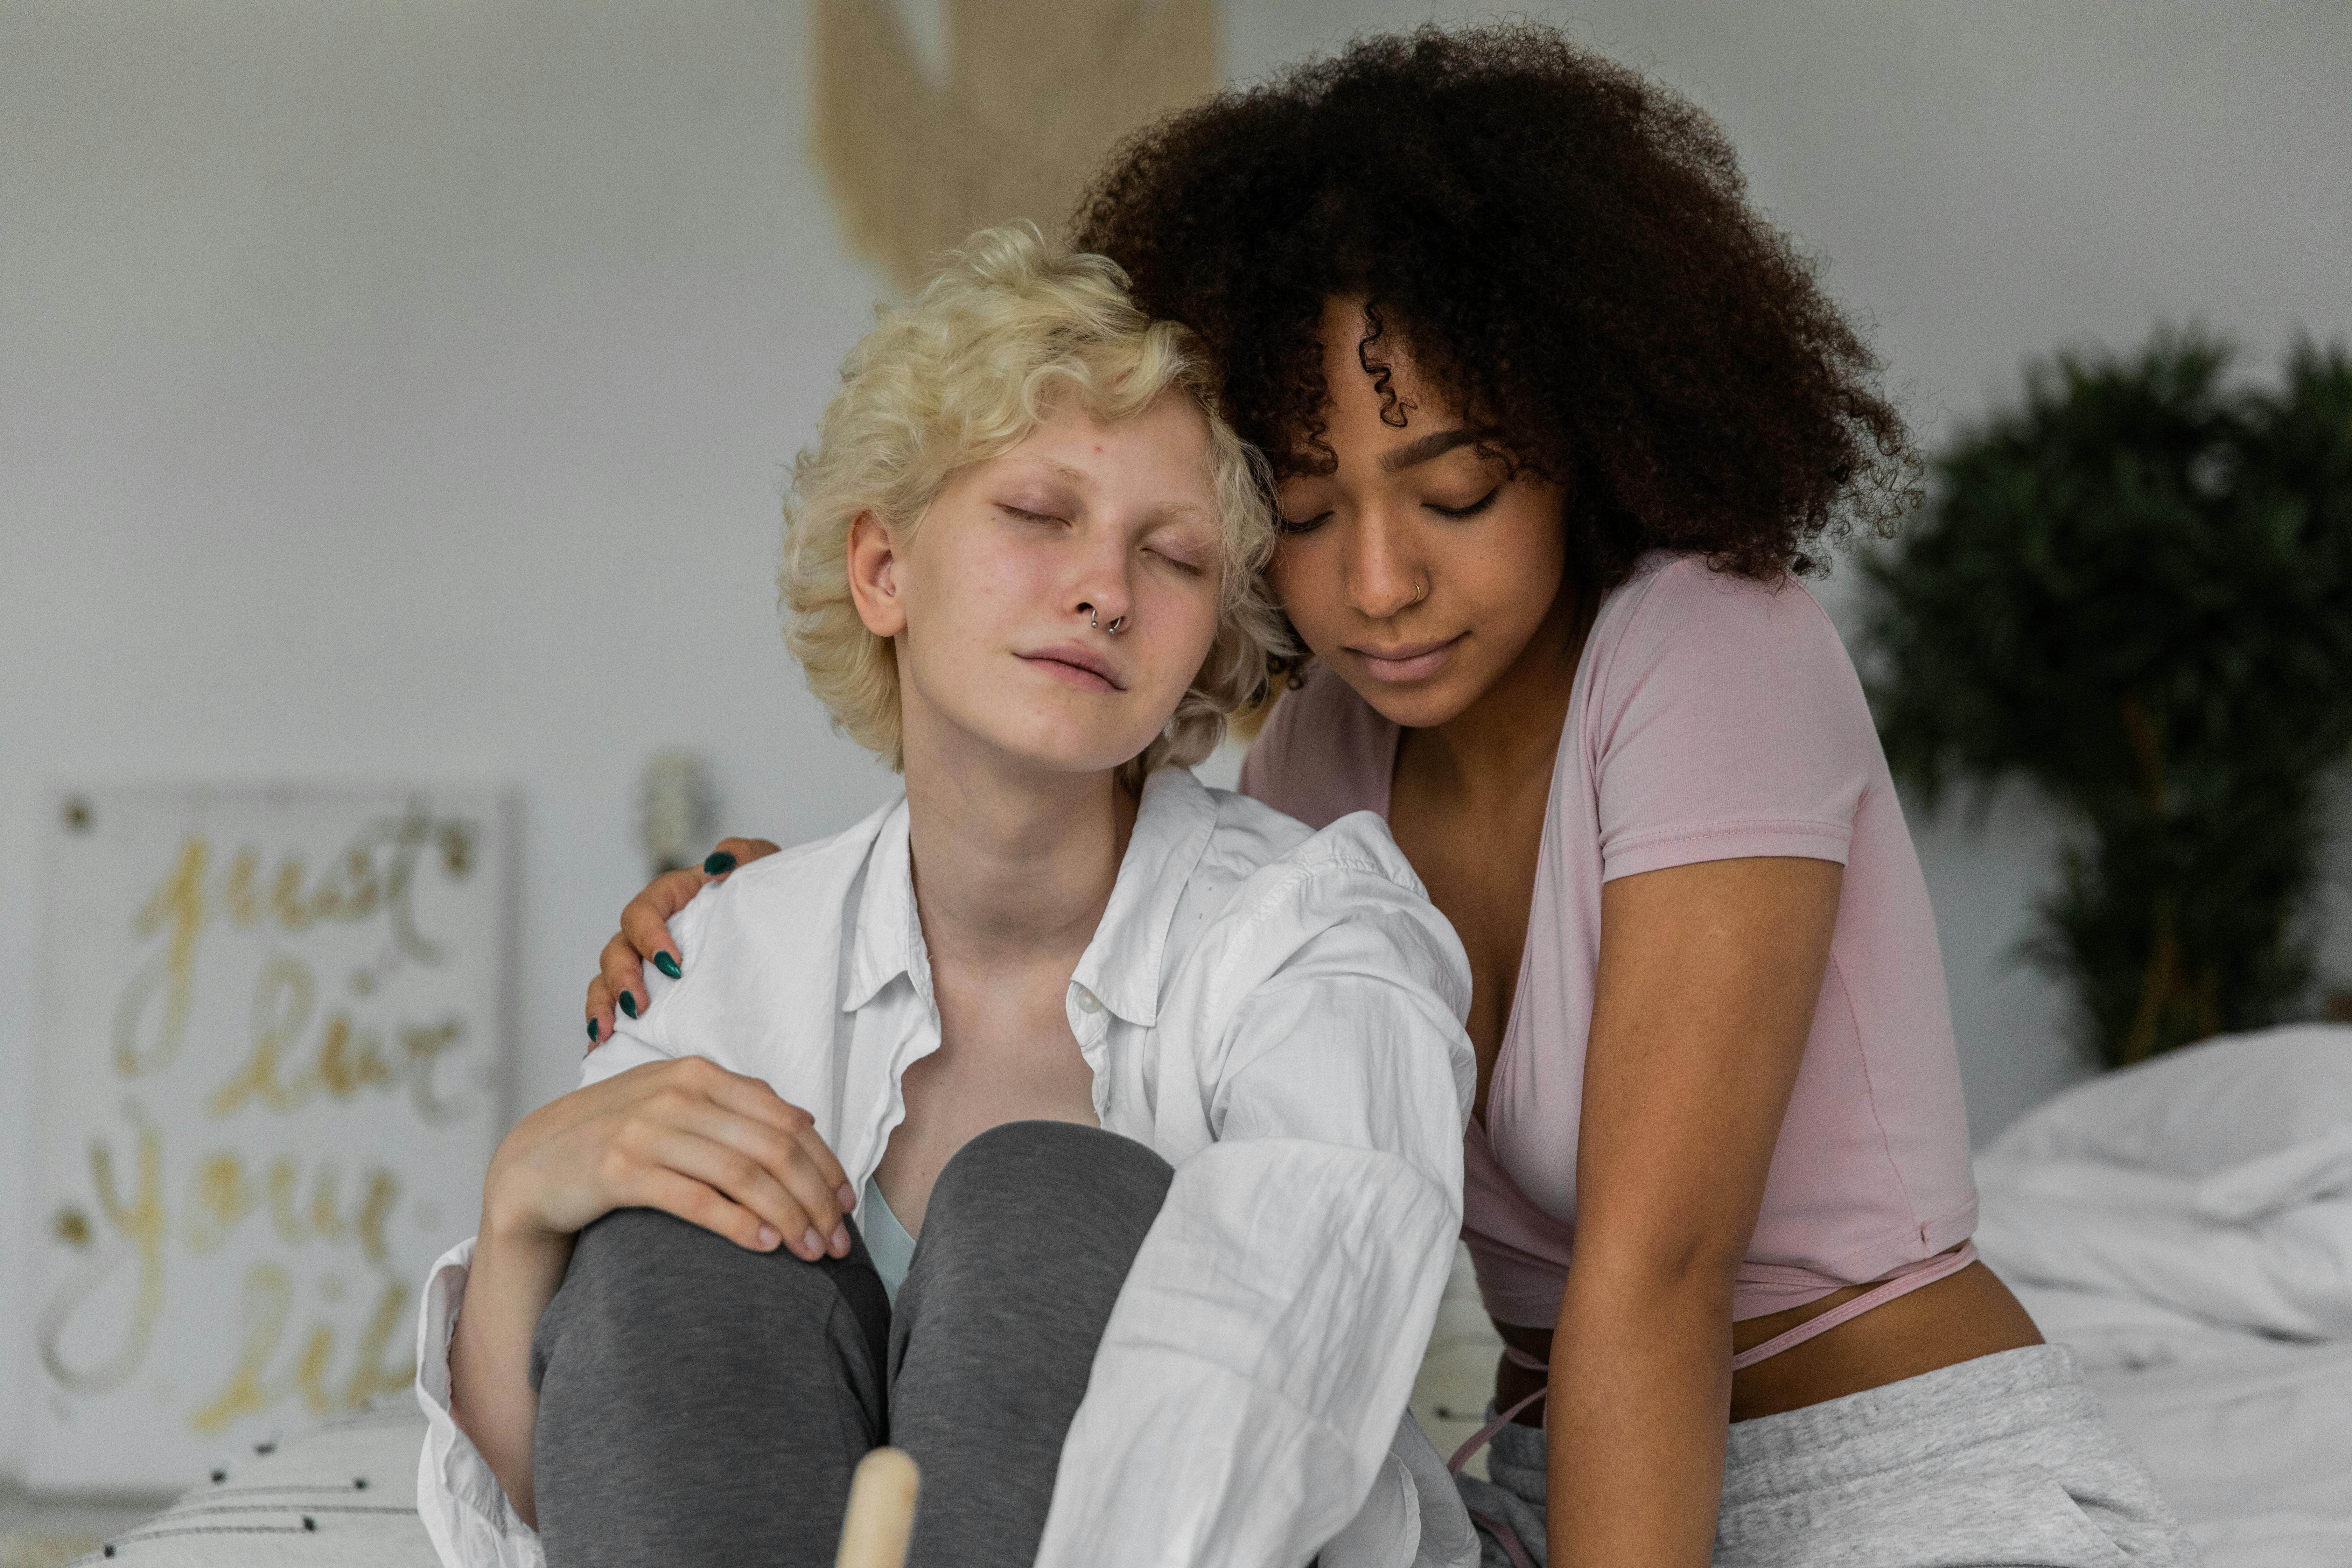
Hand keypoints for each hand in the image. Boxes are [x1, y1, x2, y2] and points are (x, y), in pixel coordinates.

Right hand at [486, 1055, 854, 1261]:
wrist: (534, 1162)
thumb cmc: (616, 1136)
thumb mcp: (675, 1104)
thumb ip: (733, 1106)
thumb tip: (805, 1123)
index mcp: (700, 1074)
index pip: (786, 1121)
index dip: (825, 1165)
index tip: (847, 1205)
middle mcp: (677, 1094)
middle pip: (774, 1150)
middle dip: (815, 1199)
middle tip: (838, 1242)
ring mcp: (648, 1129)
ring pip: (744, 1176)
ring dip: (788, 1218)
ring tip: (812, 1252)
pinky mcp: (621, 1169)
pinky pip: (697, 1199)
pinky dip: (739, 1225)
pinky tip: (765, 1247)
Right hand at [585, 836, 781, 1045]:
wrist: (783, 928)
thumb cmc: (763, 894)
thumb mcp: (762, 866)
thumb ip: (743, 853)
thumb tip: (719, 863)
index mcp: (672, 899)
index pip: (642, 912)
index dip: (649, 937)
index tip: (673, 964)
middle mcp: (652, 932)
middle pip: (617, 950)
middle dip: (621, 979)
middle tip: (639, 1007)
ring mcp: (648, 966)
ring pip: (607, 981)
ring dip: (602, 1006)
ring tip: (604, 1034)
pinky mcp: (656, 996)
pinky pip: (618, 1009)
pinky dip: (606, 1027)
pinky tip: (601, 1049)